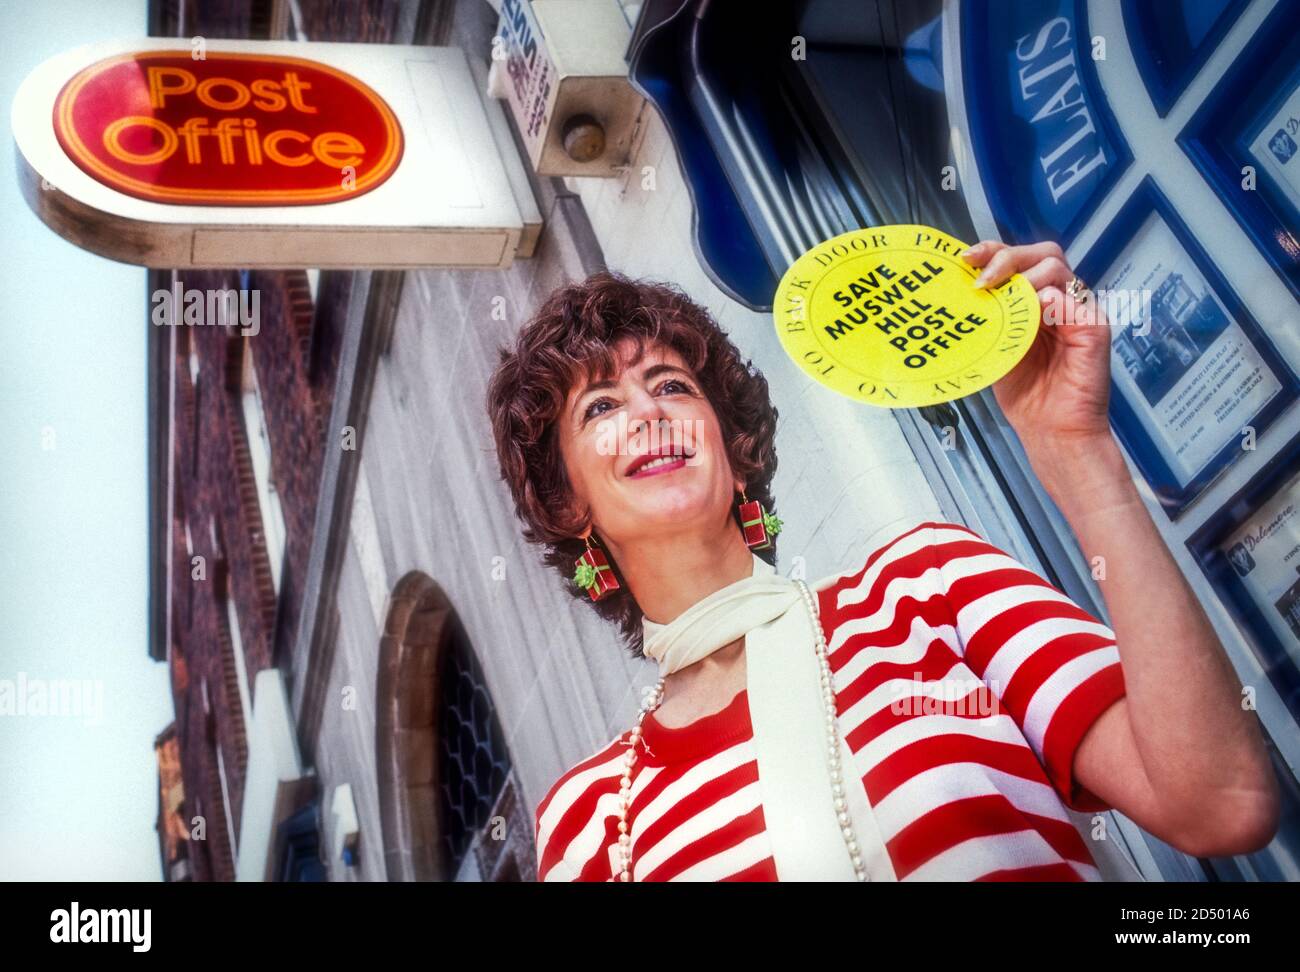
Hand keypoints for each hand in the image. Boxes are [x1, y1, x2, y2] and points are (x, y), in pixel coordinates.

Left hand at [962, 239, 1113, 448]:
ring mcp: (1078, 311)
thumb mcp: (995, 346)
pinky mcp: (1095, 327)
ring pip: (1056, 268)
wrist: (1050, 430)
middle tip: (983, 280)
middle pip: (1041, 253)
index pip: (1019, 259)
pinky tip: (1035, 311)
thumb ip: (988, 316)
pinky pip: (1075, 300)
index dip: (993, 250)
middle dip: (1008, 257)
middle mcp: (1059, 299)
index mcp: (1035, 299)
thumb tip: (964, 287)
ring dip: (1023, 278)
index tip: (965, 258)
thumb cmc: (1025, 392)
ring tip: (1001, 300)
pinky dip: (1051, 301)